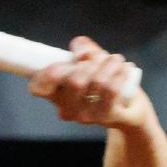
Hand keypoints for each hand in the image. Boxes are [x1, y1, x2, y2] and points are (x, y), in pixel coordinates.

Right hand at [29, 37, 151, 129]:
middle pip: (74, 80)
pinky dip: (120, 73)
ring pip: (97, 81)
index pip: (38, 87)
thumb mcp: (89, 59)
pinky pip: (113, 90)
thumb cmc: (102, 79)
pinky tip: (124, 68)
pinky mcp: (107, 118)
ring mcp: (87, 116)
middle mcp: (68, 109)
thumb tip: (82, 55)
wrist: (128, 106)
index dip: (45, 74)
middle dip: (92, 61)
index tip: (63, 64)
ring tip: (116, 59)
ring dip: (110, 63)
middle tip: (100, 58)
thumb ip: (81, 48)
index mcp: (56, 94)